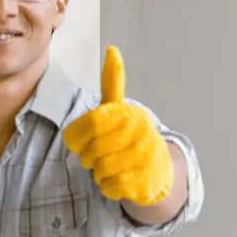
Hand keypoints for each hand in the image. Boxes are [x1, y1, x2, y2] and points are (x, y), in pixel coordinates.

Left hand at [62, 46, 172, 204]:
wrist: (159, 167)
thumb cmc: (129, 135)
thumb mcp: (119, 107)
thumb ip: (112, 82)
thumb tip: (112, 49)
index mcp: (126, 113)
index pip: (88, 126)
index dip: (77, 139)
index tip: (80, 141)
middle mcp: (139, 132)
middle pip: (91, 151)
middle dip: (88, 157)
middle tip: (97, 155)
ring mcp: (144, 157)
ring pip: (100, 169)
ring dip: (99, 171)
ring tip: (111, 165)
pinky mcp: (145, 181)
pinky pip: (110, 187)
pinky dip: (108, 186)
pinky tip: (120, 179)